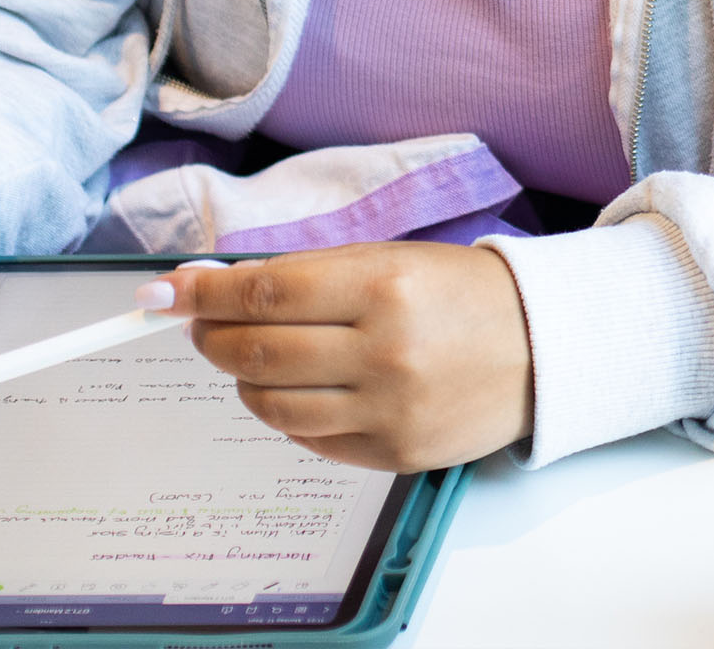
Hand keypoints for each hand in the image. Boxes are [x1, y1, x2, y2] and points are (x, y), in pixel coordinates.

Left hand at [143, 241, 534, 470]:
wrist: (548, 346)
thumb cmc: (465, 293)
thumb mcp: (396, 260)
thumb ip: (309, 275)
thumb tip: (214, 287)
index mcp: (385, 286)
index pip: (263, 294)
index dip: (202, 294)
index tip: (164, 292)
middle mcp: (384, 350)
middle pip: (255, 352)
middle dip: (212, 337)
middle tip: (204, 326)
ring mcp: (388, 409)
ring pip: (270, 403)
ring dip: (247, 378)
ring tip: (261, 359)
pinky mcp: (393, 454)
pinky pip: (308, 438)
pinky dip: (291, 411)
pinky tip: (308, 387)